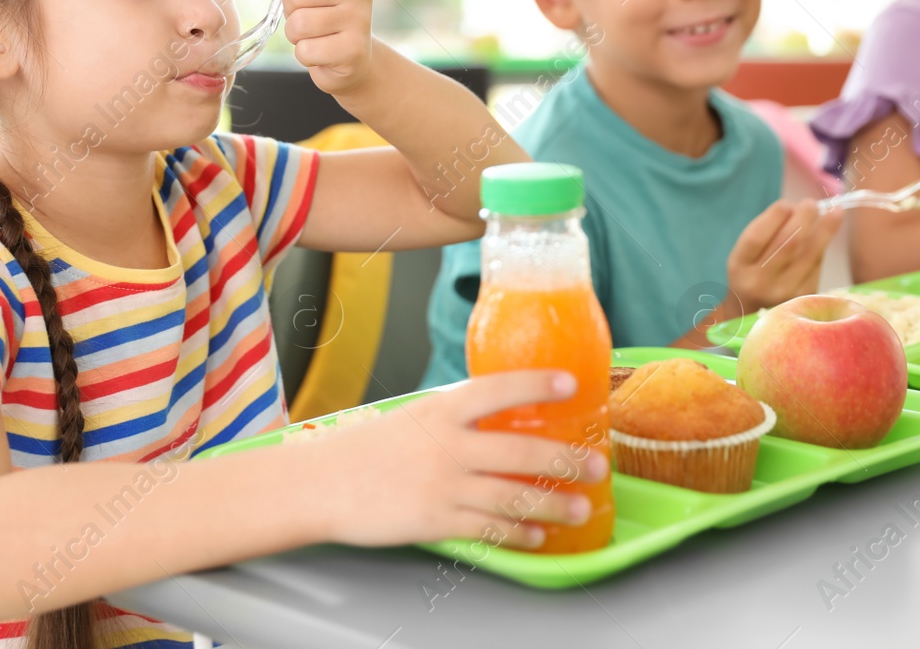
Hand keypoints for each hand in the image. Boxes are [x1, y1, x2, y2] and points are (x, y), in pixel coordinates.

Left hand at [279, 0, 373, 94]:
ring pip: (299, 23)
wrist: (353, 56)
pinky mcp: (353, 51)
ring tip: (313, 31)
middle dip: (290, 5)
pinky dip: (305, 53)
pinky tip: (321, 50)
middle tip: (306, 10)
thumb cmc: (327, 9)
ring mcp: (360, 20)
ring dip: (295, 31)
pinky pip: (306, 50)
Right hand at [313, 370, 608, 549]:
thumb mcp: (415, 417)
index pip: (498, 389)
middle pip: (520, 450)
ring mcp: (443, 485)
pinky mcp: (435, 521)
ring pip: (513, 495)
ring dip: (553, 504)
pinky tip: (536, 535)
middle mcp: (447, 445)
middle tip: (596, 465)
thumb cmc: (369, 448)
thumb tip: (503, 416)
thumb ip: (457, 418)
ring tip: (580, 508)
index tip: (571, 384)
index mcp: (442, 411)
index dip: (537, 385)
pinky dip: (518, 533)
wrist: (323, 484)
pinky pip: (488, 529)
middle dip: (565, 459)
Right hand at [725, 200, 842, 315]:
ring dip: (825, 229)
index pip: (756, 238)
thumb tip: (799, 209)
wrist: (752, 316)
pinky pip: (817, 266)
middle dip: (804, 218)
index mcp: (739, 267)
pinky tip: (829, 231)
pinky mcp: (804, 298)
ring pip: (809, 255)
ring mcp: (784, 293)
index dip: (774, 217)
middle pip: (787, 244)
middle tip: (811, 203)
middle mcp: (760, 282)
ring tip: (835, 211)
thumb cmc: (751, 275)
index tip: (787, 203)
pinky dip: (823, 246)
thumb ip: (766, 233)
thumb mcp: (746, 256)